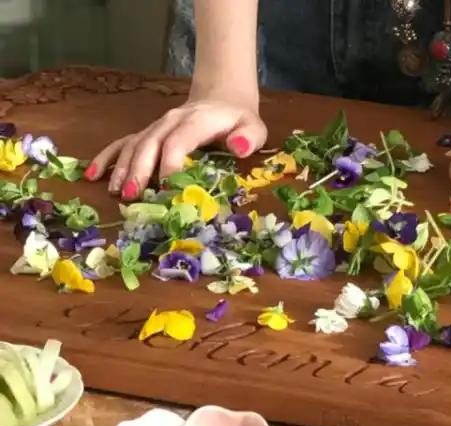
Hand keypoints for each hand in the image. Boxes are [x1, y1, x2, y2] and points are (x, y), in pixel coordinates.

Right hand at [85, 92, 267, 200]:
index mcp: (195, 121)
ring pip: (133, 145)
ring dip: (122, 168)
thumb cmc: (238, 121)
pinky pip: (123, 142)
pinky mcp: (147, 134)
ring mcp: (155, 127)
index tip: (167, 189)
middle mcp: (170, 122)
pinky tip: (93, 174)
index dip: (170, 164)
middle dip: (139, 170)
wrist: (222, 100)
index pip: (177, 142)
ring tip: (117, 192)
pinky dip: (107, 158)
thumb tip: (238, 147)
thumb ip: (248, 137)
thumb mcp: (253, 127)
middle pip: (149, 145)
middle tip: (133, 196)